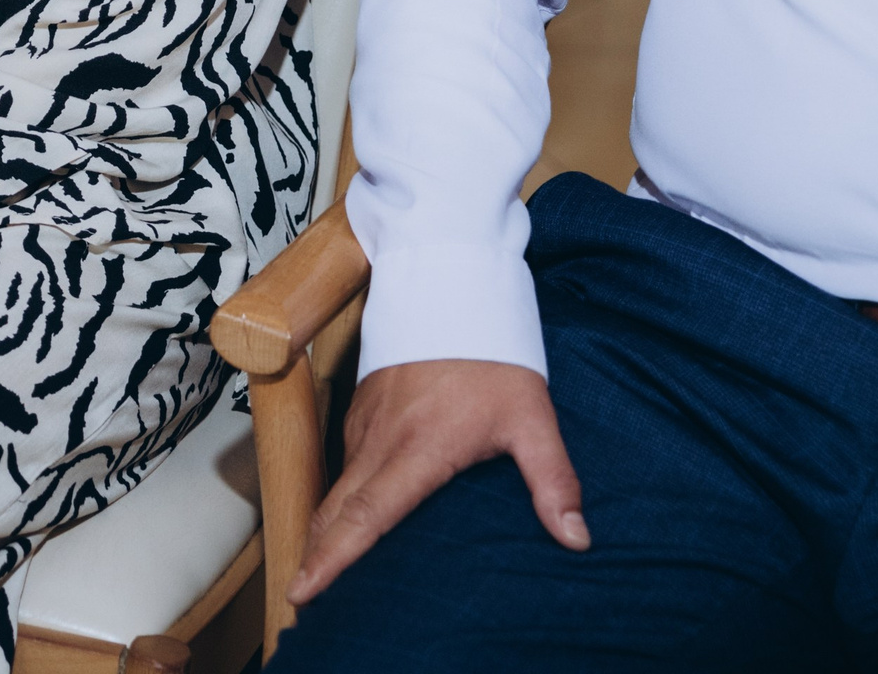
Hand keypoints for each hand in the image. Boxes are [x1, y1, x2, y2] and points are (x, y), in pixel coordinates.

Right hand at [290, 359, 585, 604]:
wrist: (451, 278)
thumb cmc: (492, 350)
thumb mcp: (531, 415)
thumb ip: (553, 480)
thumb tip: (576, 538)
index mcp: (417, 449)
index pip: (366, 516)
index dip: (332, 559)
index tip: (301, 591)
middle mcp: (381, 439)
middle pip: (335, 510)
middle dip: (315, 556)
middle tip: (300, 599)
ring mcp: (366, 420)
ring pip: (336, 485)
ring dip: (325, 527)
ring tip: (321, 570)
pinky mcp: (361, 405)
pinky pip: (344, 460)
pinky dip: (337, 495)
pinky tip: (346, 515)